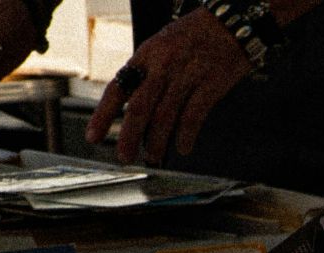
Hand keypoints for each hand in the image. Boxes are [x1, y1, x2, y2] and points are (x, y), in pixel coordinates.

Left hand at [84, 10, 250, 165]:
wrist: (230, 24)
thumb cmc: (195, 36)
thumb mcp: (161, 46)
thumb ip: (147, 72)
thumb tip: (135, 107)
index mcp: (146, 55)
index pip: (118, 88)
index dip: (103, 115)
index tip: (93, 136)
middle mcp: (163, 66)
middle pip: (140, 107)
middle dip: (129, 137)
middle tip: (124, 157)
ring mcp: (187, 76)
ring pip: (165, 116)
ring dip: (156, 142)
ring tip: (153, 157)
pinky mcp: (210, 85)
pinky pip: (193, 116)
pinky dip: (186, 136)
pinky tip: (182, 147)